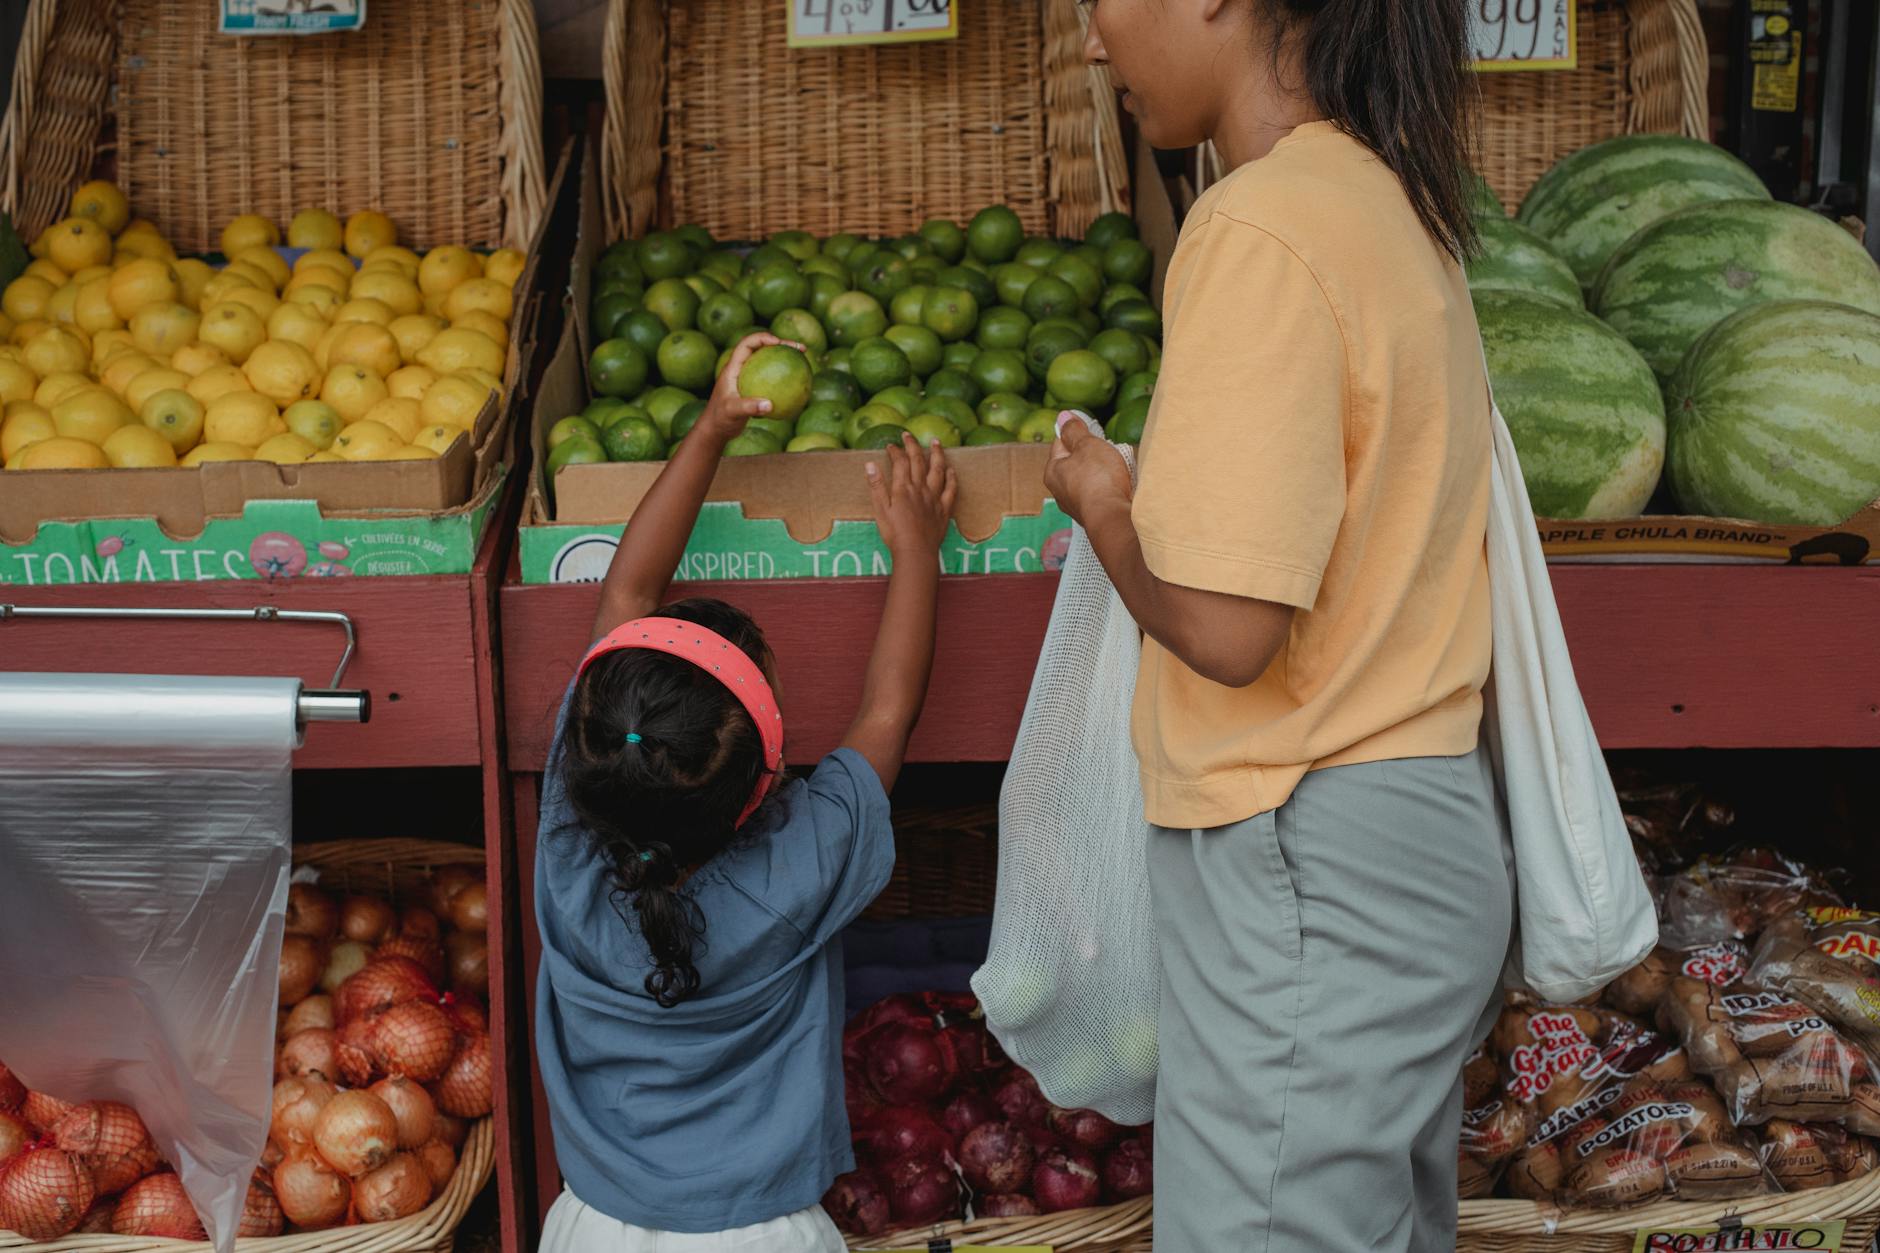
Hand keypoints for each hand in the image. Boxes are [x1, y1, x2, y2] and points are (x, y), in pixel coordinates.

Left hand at [695, 332, 803, 443]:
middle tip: (802, 349)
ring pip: (769, 362)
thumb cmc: (720, 419)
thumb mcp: (733, 412)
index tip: (780, 343)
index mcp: (733, 367)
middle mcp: (741, 368)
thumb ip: (749, 407)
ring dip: (787, 359)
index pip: (747, 344)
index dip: (763, 338)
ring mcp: (748, 377)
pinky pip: (773, 378)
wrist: (716, 429)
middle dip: (783, 344)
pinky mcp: (754, 388)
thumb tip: (770, 405)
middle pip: (763, 348)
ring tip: (805, 361)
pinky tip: (800, 385)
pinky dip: (786, 378)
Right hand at [867, 433, 957, 556]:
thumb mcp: (880, 510)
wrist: (916, 551)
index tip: (891, 445)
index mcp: (903, 488)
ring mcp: (934, 498)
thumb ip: (876, 486)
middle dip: (912, 446)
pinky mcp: (944, 509)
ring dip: (937, 454)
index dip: (895, 451)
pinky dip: (952, 477)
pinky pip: (951, 489)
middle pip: (918, 461)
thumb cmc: (895, 533)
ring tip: (936, 442)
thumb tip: (869, 464)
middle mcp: (920, 488)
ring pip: (938, 470)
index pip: (900, 462)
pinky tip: (951, 470)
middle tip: (908, 435)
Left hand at [1045, 414, 1131, 526]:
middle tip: (1106, 451)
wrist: (1113, 519)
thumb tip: (1063, 417)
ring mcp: (1076, 506)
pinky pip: (1100, 496)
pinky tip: (1119, 487)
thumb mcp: (1087, 445)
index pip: (1060, 444)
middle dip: (1091, 455)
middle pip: (1076, 463)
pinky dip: (1109, 489)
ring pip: (1089, 480)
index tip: (1091, 431)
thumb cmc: (1098, 479)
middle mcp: (1060, 492)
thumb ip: (1075, 431)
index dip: (1076, 434)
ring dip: (1102, 473)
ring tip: (1116, 470)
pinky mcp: (1093, 517)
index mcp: (1053, 472)